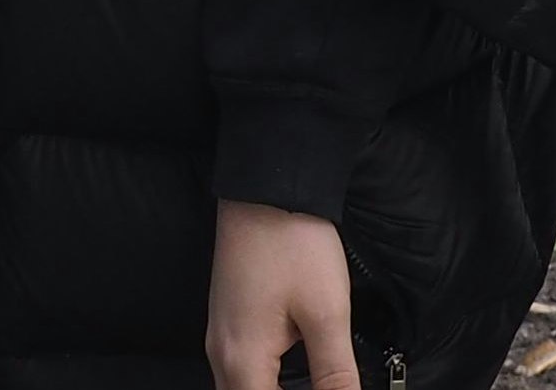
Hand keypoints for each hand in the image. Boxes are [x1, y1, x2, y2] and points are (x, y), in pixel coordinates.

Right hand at [207, 200, 357, 389]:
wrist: (266, 186)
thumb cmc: (292, 242)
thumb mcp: (326, 313)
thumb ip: (335, 374)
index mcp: (242, 359)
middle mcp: (221, 354)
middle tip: (325, 386)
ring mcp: (220, 336)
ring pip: (241, 389)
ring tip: (312, 383)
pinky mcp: (227, 320)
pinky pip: (240, 370)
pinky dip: (266, 382)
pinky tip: (293, 377)